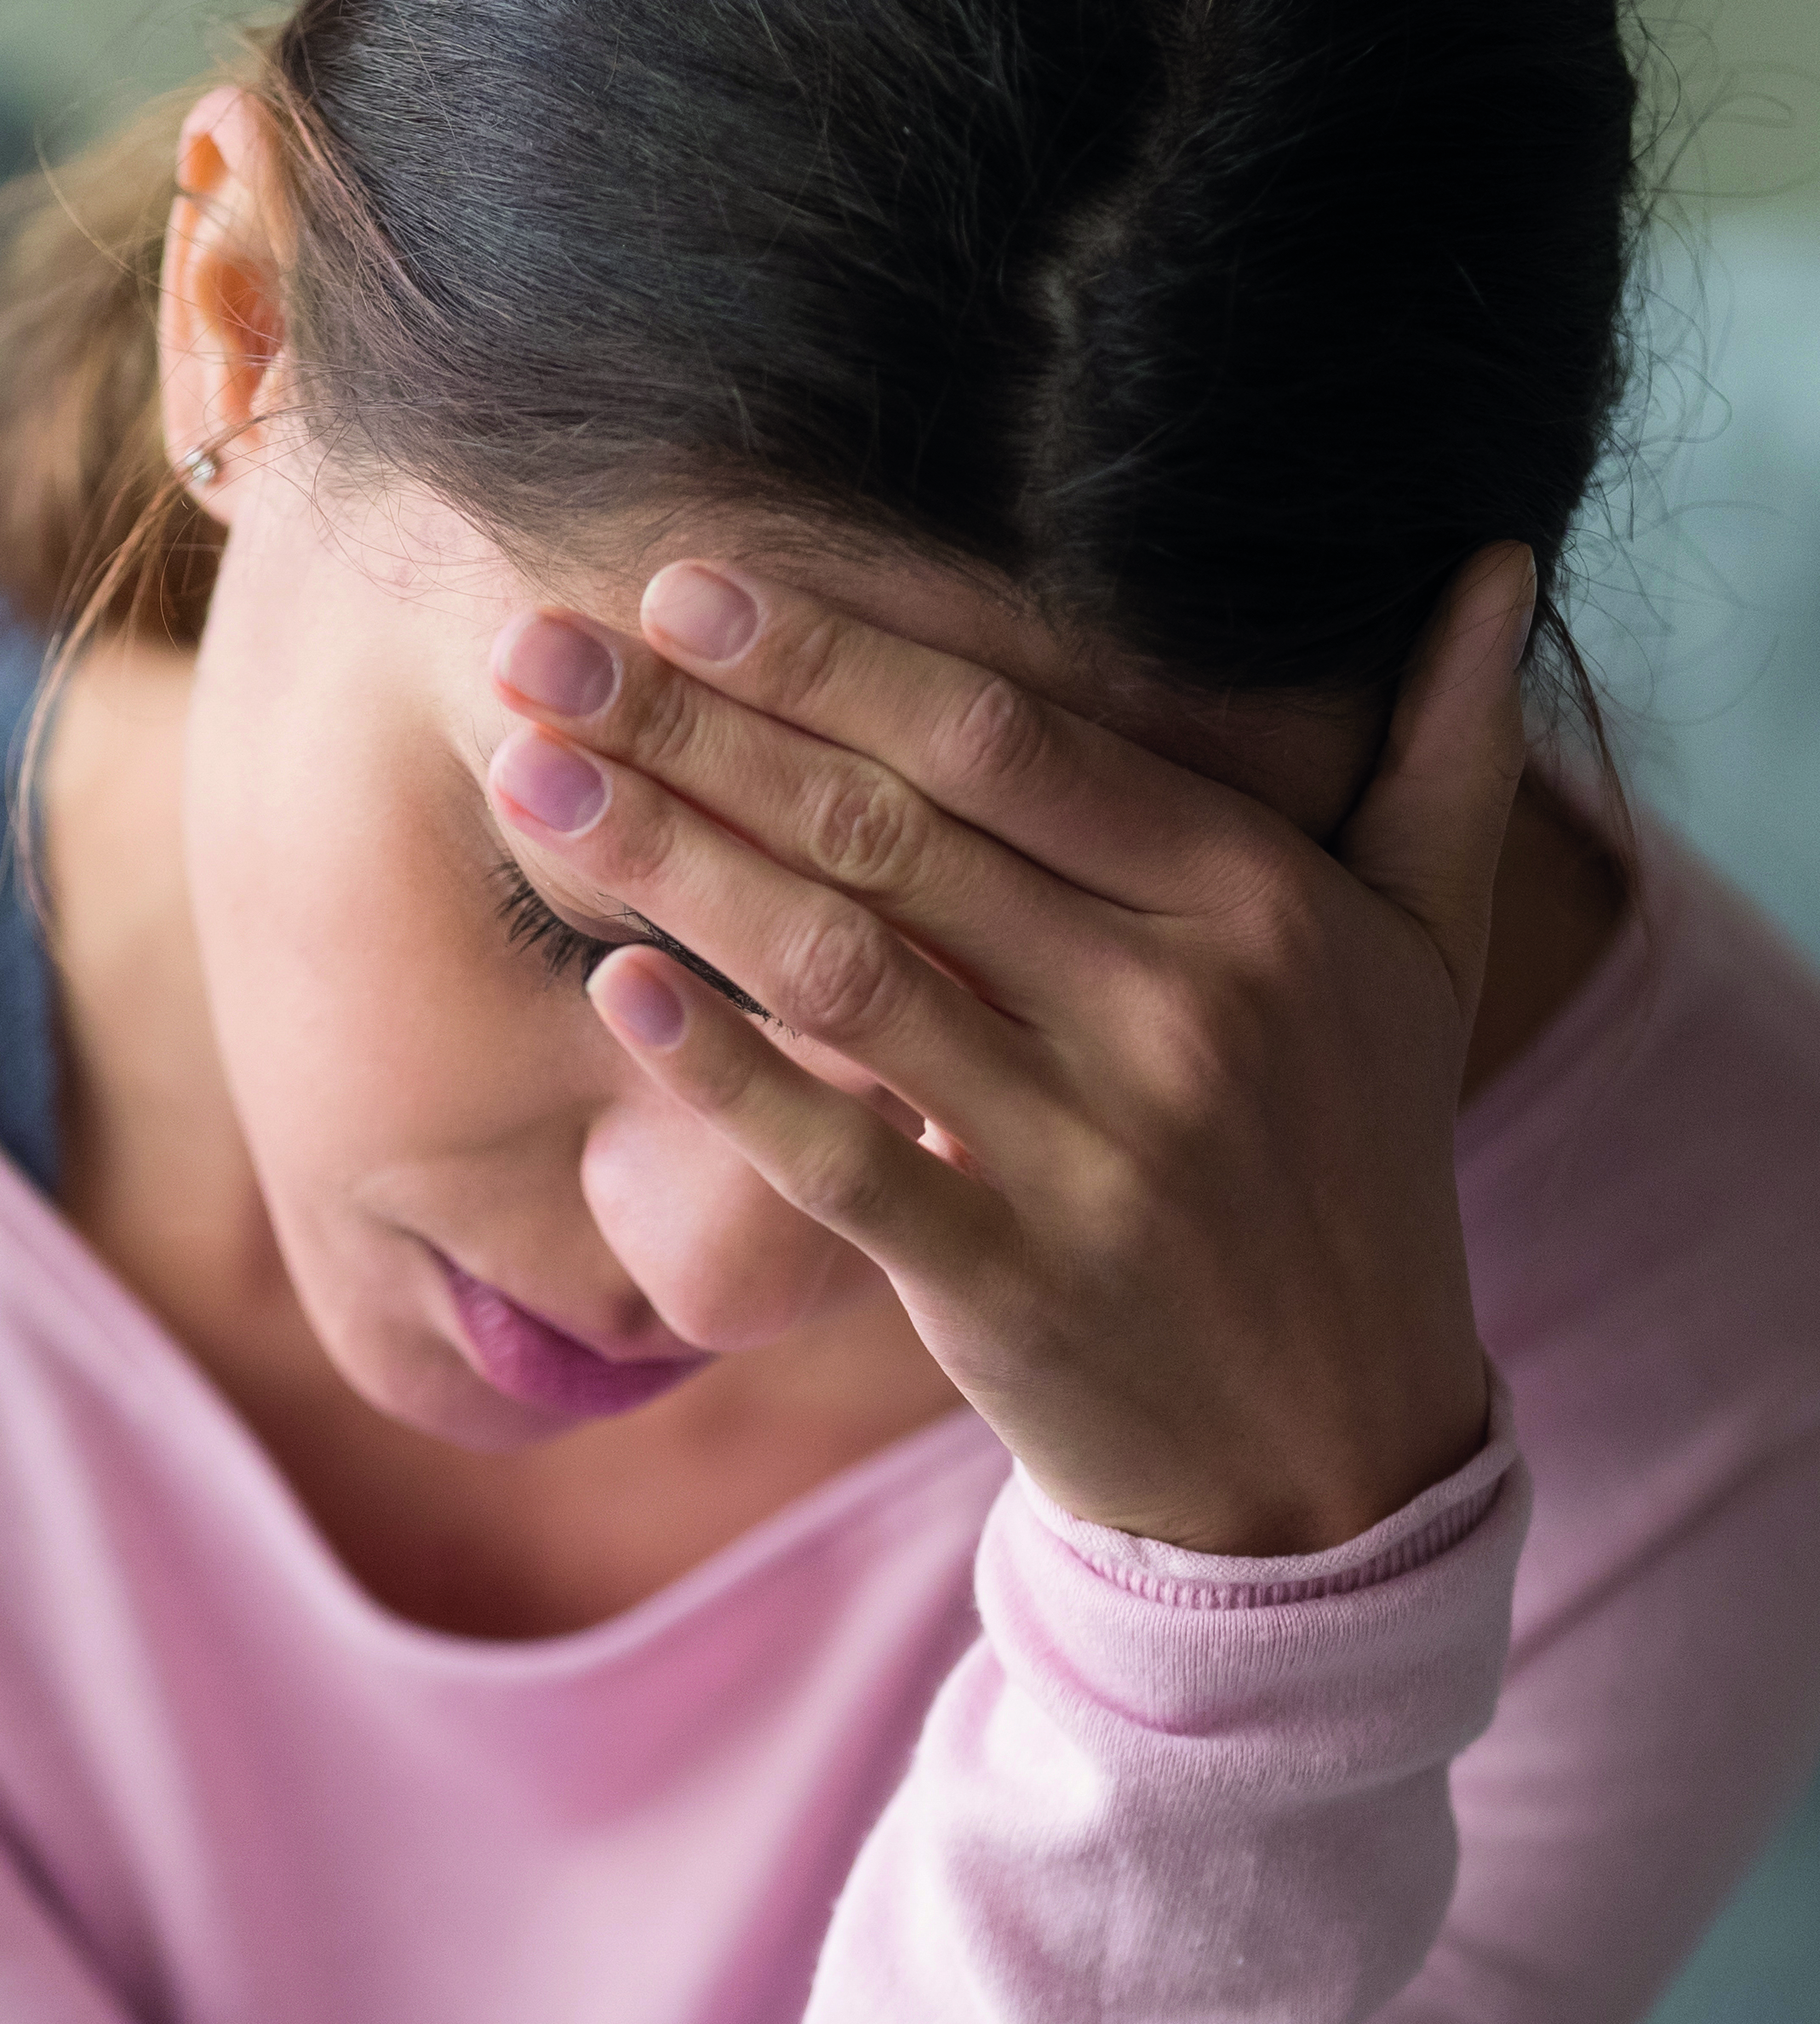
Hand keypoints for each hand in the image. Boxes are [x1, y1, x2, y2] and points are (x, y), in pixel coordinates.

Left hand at [484, 545, 1537, 1554]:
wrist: (1338, 1451)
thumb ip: (1446, 768)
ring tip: (531, 781)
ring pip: (842, 969)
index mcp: (1255, 904)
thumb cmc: (1353, 1174)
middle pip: (890, 828)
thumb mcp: (1424, 966)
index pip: (1004, 736)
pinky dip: (722, 1075)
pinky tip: (613, 989)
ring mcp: (1091, 1155)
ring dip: (670, 863)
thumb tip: (1492, 572)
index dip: (829, 654)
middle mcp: (1175, 1011)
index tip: (685, 589)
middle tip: (540, 648)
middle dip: (695, 728)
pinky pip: (840, 1160)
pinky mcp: (1011, 1285)